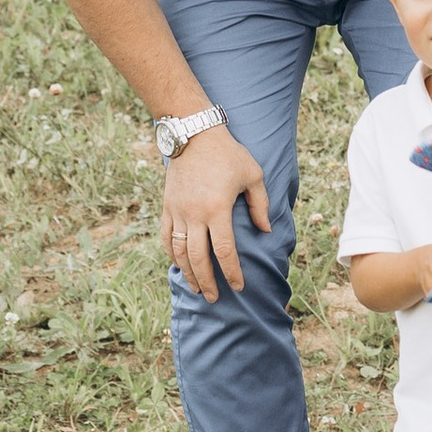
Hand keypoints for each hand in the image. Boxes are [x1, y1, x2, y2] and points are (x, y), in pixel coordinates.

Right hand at [163, 127, 267, 298]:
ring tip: (197, 287)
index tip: (238, 286)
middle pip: (199, 258)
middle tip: (214, 297)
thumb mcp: (253, 175)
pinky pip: (166, 237)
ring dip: (188, 273)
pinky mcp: (167, 206)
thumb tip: (265, 231)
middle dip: (208, 281)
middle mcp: (195, 214)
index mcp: (218, 209)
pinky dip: (172, 254)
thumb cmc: (228, 154)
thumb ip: (261, 205)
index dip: (232, 273)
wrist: (193, 134)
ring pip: (180, 252)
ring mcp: (178, 211)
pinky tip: (179, 265)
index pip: (225, 252)